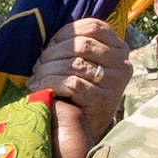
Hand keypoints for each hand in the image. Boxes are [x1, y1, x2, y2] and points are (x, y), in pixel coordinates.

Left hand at [28, 17, 130, 144]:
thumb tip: (48, 34)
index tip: (48, 46)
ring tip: (35, 79)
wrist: (84, 130)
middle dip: (52, 53)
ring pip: (75, 63)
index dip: (65, 33)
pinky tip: (38, 89)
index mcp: (119, 48)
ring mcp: (116, 83)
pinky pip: (72, 84)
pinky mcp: (105, 101)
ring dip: (48, 70)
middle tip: (36, 66)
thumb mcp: (83, 63)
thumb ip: (75, 46)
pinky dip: (50, 84)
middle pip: (82, 45)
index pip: (93, 27)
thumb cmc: (78, 92)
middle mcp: (123, 63)